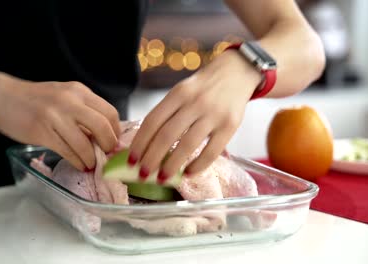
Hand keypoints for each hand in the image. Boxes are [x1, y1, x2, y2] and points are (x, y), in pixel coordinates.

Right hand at [0, 75, 119, 170]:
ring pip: (84, 142)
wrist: (1, 96)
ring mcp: (55, 116)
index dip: (116, 131)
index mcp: (79, 91)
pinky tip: (80, 165)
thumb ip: (83, 111)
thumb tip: (104, 135)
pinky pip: (67, 151)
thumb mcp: (64, 97)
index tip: (114, 143)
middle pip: (102, 126)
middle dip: (108, 145)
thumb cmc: (35, 99)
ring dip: (91, 158)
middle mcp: (70, 101)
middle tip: (107, 155)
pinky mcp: (42, 132)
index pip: (109, 112)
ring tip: (91, 164)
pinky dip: (78, 161)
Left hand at [129, 50, 261, 182]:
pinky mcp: (230, 126)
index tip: (131, 160)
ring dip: (171, 166)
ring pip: (187, 145)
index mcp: (178, 94)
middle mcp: (194, 103)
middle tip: (142, 174)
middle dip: (151, 158)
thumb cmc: (203, 87)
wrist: (237, 73)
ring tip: (161, 178)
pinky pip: (211, 152)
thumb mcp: (182, 91)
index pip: (152, 121)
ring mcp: (213, 114)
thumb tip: (146, 144)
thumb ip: (167, 112)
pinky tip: (187, 173)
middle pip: (166, 135)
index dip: (139, 143)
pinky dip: (197, 166)